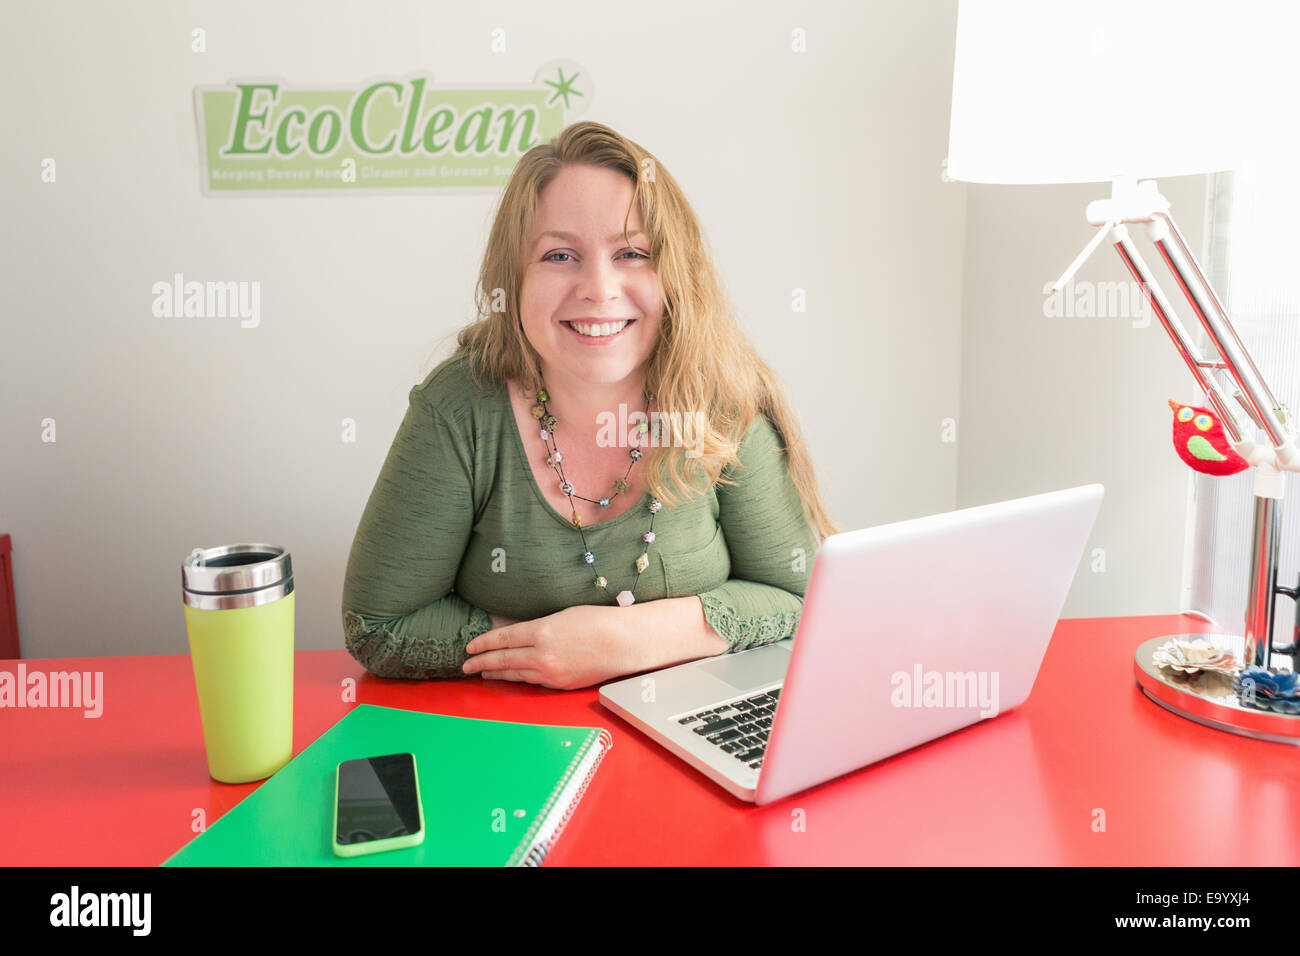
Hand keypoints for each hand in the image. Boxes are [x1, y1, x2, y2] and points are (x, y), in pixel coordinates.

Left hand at [463, 604, 637, 689]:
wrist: (624, 643)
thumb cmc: (598, 621)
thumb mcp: (562, 615)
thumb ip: (538, 626)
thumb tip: (519, 634)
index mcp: (542, 631)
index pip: (503, 639)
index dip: (483, 643)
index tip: (470, 647)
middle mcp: (543, 654)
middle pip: (504, 660)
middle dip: (482, 663)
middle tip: (466, 666)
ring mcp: (552, 672)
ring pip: (516, 674)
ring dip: (498, 674)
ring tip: (484, 673)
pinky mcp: (561, 684)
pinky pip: (535, 681)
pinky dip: (521, 678)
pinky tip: (513, 677)